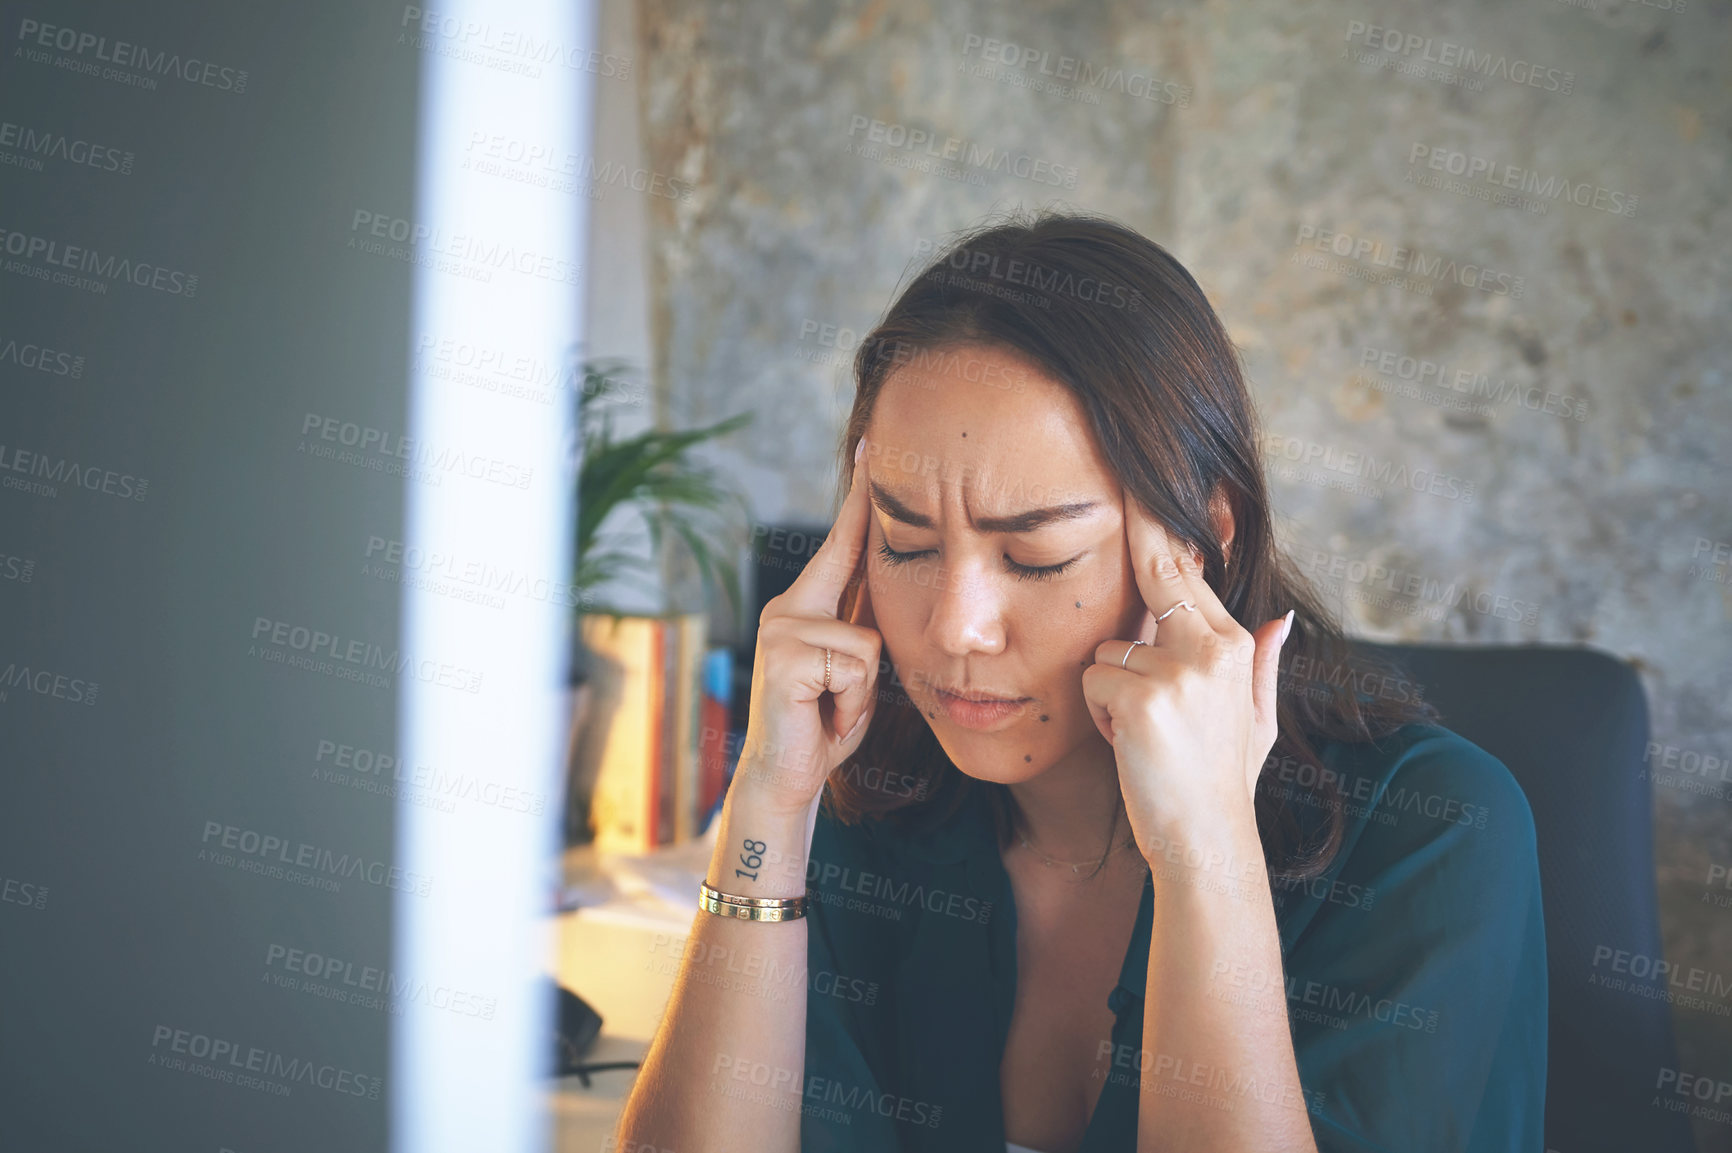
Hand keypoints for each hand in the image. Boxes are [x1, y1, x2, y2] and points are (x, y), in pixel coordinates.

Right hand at [734, 439, 882, 814]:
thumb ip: (862, 626)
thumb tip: (895, 585)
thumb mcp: (853, 670)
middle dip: (868, 622)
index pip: (841, 545)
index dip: (859, 498)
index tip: (874, 445)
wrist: (785, 778)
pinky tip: (824, 716)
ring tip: (833, 710)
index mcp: (803, 606)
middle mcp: (786, 608)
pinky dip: (852, 702)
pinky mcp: (785, 654)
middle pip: (862, 583)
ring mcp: (781, 628)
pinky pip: (855, 665)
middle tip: (842, 665)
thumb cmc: (824, 725)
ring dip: (862, 691)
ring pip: (867, 640)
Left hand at [1081, 488, 1292, 846]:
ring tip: (1141, 731)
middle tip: (1121, 507)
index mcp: (1237, 645)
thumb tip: (1284, 620)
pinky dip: (1100, 716)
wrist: (1207, 842)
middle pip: (1150, 580)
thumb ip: (1264, 664)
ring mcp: (1176, 674)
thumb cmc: (1223, 783)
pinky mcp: (1140, 700)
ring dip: (1111, 688)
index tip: (1137, 494)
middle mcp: (1212, 650)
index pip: (1184, 573)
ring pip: (1107, 649)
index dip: (1156, 536)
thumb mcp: (1257, 720)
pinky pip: (1093, 682)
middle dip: (1133, 558)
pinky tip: (1128, 745)